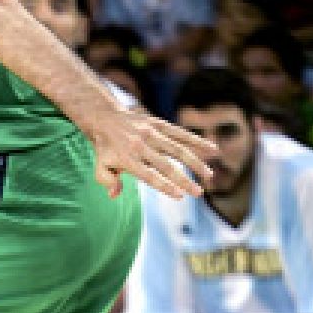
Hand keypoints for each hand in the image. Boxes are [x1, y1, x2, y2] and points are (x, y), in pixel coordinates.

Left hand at [87, 104, 215, 199]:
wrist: (104, 116)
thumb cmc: (105, 147)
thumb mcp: (100, 166)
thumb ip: (107, 181)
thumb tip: (115, 195)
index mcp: (127, 158)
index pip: (149, 175)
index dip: (164, 186)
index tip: (180, 196)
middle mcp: (141, 145)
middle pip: (166, 165)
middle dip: (184, 180)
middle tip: (199, 192)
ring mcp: (151, 133)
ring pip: (178, 149)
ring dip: (195, 163)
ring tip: (208, 175)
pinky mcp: (158, 124)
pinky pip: (180, 133)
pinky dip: (197, 141)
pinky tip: (212, 149)